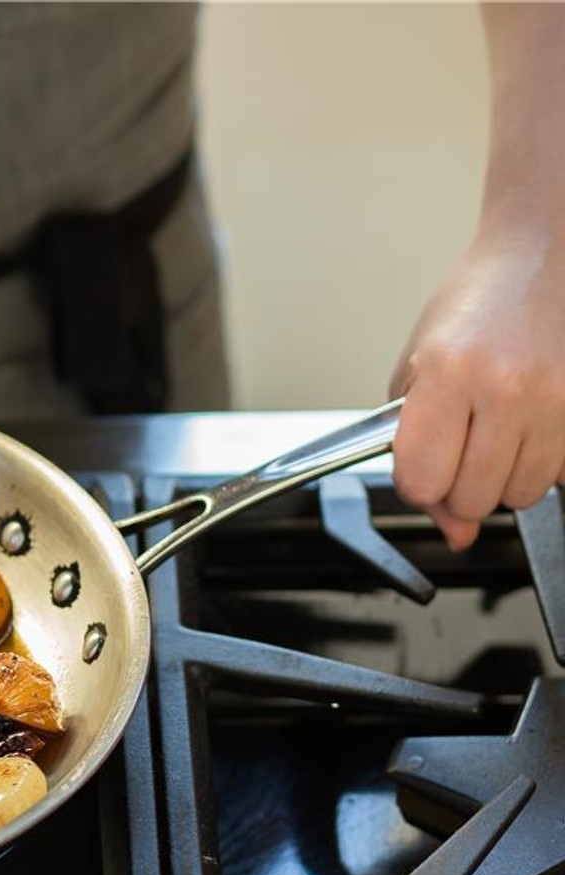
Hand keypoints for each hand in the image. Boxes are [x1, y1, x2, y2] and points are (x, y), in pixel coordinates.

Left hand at [390, 227, 564, 549]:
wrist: (545, 253)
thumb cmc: (474, 305)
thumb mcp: (417, 369)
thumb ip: (415, 451)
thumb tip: (452, 530)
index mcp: (448, 372)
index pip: (421, 481)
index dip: (417, 482)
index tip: (421, 463)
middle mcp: (507, 386)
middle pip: (473, 499)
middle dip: (459, 483)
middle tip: (459, 441)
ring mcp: (558, 398)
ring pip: (520, 494)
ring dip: (503, 475)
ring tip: (496, 426)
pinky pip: (560, 474)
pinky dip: (541, 461)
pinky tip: (529, 423)